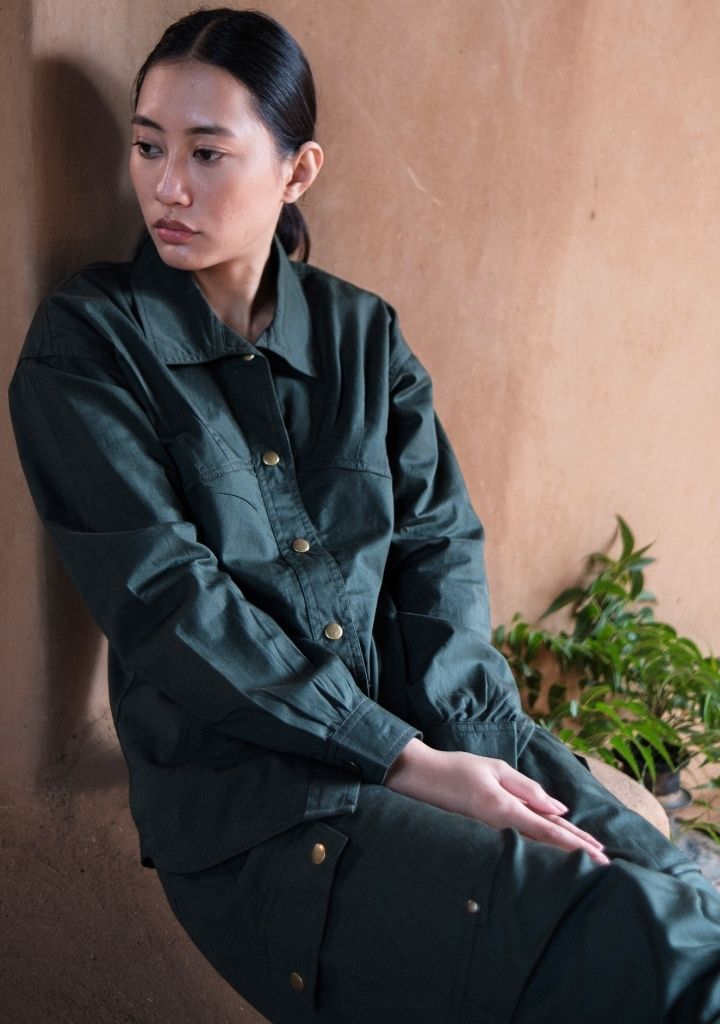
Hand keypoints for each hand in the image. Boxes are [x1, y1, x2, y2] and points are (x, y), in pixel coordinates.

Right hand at [386, 739, 608, 864]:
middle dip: (576, 851)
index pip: (548, 830)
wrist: (421, 779)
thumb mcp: (495, 768)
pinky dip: (542, 845)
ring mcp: (493, 833)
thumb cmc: (458, 769)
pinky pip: (520, 841)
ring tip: (588, 859)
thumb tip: (559, 809)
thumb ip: (528, 789)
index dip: (575, 843)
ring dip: (562, 851)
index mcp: (505, 809)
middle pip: (546, 841)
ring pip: (535, 843)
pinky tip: (553, 850)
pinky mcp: (487, 833)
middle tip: (605, 864)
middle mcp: (501, 826)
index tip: (599, 854)